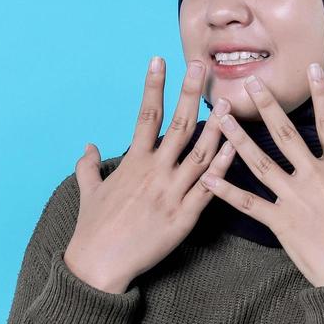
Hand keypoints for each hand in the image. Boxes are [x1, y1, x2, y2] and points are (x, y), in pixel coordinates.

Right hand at [64, 57, 236, 292]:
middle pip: (177, 125)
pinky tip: (236, 148)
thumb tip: (89, 147)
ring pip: (201, 153)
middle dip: (190, 93)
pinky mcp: (185, 217)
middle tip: (201, 66)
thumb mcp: (88, 191)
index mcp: (133, 163)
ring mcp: (171, 193)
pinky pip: (210, 188)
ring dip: (217, 126)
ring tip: (228, 102)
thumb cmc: (93, 229)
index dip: (154, 85)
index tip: (160, 60)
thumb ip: (89, 166)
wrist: (100, 263)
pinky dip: (224, 167)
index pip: (145, 115)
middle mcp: (154, 172)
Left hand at [201, 64, 323, 287]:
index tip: (312, 69)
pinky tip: (206, 176)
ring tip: (219, 118)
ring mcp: (293, 199)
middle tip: (249, 84)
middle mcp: (314, 178)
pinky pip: (247, 204)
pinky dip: (225, 191)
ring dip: (237, 139)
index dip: (322, 94)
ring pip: (259, 163)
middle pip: (285, 135)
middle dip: (266, 107)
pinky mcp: (279, 222)